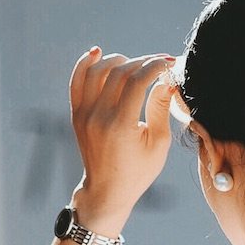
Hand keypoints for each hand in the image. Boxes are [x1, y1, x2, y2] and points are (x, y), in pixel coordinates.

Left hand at [68, 46, 179, 225]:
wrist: (107, 191)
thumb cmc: (138, 171)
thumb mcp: (158, 144)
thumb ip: (161, 109)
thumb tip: (166, 81)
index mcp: (121, 126)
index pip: (137, 81)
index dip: (154, 66)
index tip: (167, 63)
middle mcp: (99, 117)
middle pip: (118, 73)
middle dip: (140, 62)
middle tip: (156, 64)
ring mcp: (84, 115)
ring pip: (96, 71)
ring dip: (116, 61)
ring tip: (133, 64)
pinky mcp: (77, 114)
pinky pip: (76, 81)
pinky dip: (86, 64)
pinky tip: (98, 53)